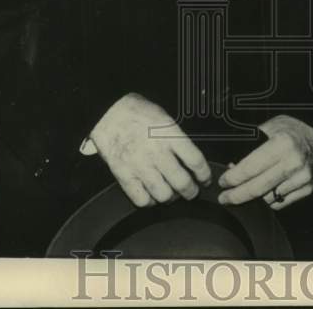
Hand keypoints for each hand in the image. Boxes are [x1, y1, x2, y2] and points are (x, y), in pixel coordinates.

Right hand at [88, 93, 211, 207]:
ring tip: (171, 195)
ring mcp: (140, 165)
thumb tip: (189, 156)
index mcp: (170, 134)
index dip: (205, 175)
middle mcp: (157, 152)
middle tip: (191, 192)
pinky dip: (149, 202)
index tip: (205, 179)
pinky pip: (141, 199)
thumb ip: (176, 137)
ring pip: (164, 195)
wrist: (107, 111)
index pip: (196, 161)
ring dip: (171, 198)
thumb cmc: (135, 111)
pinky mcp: (124, 175)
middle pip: (182, 182)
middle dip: (191, 192)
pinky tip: (151, 196)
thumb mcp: (163, 117)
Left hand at [217, 115, 312, 209]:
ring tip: (240, 193)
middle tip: (224, 198)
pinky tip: (259, 194)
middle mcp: (294, 162)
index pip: (250, 167)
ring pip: (267, 198)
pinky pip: (280, 202)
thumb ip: (250, 145)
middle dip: (236, 195)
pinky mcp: (306, 189)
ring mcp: (302, 178)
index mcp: (282, 143)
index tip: (222, 182)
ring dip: (251, 198)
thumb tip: (231, 166)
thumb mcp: (269, 127)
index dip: (233, 178)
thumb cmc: (290, 131)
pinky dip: (266, 201)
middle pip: (257, 188)